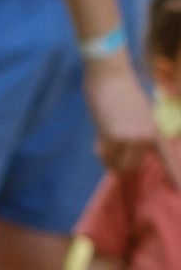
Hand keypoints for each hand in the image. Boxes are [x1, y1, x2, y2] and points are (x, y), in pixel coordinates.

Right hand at [84, 59, 177, 184]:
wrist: (111, 76)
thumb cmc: (121, 92)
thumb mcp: (137, 115)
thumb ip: (135, 134)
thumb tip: (119, 158)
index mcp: (155, 131)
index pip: (168, 159)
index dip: (175, 177)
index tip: (180, 192)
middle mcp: (147, 137)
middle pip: (132, 165)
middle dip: (119, 160)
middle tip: (108, 145)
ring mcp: (132, 137)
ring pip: (117, 164)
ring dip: (108, 158)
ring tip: (103, 140)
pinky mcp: (115, 136)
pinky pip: (105, 156)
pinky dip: (99, 152)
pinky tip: (97, 139)